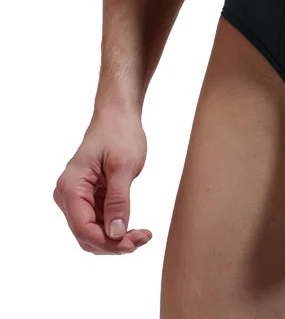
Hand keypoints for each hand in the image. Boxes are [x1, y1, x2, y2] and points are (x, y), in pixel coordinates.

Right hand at [53, 107, 151, 253]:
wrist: (118, 114)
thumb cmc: (120, 133)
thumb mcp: (123, 166)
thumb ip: (118, 200)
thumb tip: (115, 234)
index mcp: (71, 187)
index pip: (83, 228)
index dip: (107, 242)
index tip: (132, 244)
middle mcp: (67, 195)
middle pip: (86, 234)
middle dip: (113, 243)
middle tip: (143, 239)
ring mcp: (76, 197)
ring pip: (92, 232)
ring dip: (116, 238)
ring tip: (143, 235)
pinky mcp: (88, 197)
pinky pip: (98, 221)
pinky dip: (114, 228)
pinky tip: (134, 228)